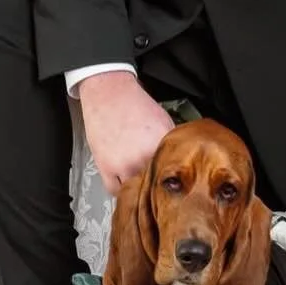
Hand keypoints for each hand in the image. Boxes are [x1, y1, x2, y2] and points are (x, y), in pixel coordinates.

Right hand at [78, 72, 172, 193]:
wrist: (109, 92)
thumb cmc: (134, 104)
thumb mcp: (163, 120)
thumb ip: (171, 145)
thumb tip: (179, 162)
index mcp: (161, 144)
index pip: (174, 173)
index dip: (174, 179)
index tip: (174, 183)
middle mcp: (144, 156)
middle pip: (155, 185)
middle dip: (156, 184)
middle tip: (156, 184)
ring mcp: (124, 164)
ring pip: (136, 192)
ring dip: (138, 189)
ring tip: (139, 181)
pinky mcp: (106, 166)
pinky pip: (115, 190)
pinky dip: (120, 190)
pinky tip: (124, 182)